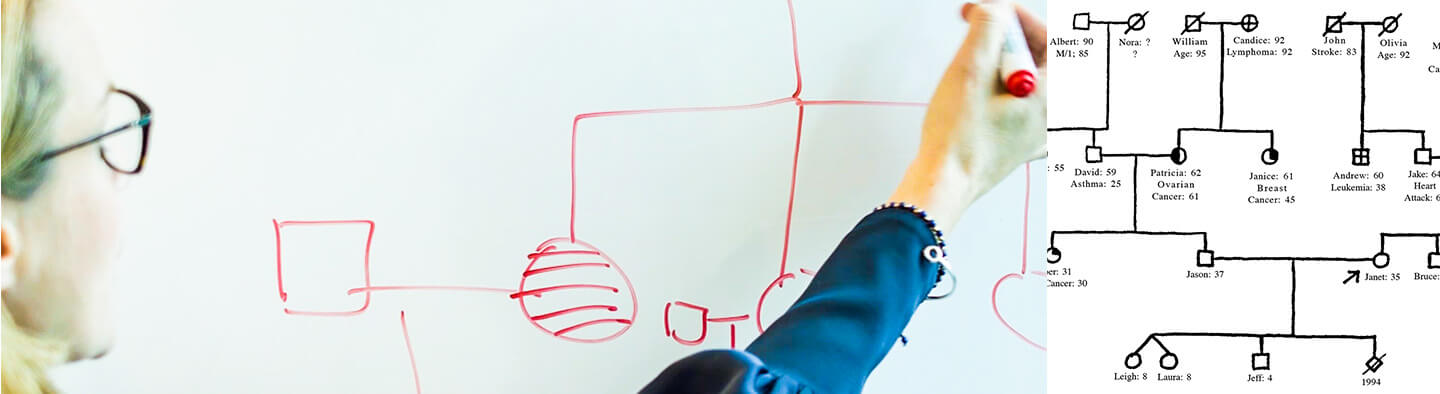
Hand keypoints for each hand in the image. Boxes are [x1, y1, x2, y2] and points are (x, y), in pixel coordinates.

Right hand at [890, 1, 1046, 227]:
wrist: (944, 182)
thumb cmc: (959, 137)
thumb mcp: (971, 66)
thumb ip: (988, 24)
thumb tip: (992, 9)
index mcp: (1057, 97)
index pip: (1054, 39)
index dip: (1022, 19)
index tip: (994, 13)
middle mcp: (1056, 117)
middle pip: (1044, 59)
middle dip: (1011, 38)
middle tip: (981, 32)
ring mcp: (1040, 133)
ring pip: (1030, 81)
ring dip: (1002, 63)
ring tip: (974, 65)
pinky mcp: (1022, 143)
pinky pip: (1020, 103)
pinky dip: (1000, 88)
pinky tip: (977, 93)